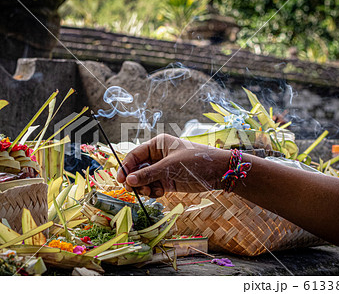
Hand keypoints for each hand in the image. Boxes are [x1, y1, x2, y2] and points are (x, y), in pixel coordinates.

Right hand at [116, 134, 230, 196]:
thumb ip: (149, 174)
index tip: (120, 180)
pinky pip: (153, 187)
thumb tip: (129, 180)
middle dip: (134, 179)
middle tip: (132, 189)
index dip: (126, 167)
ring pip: (144, 180)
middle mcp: (158, 156)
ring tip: (150, 191)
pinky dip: (153, 191)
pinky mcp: (168, 181)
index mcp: (157, 145)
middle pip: (137, 169)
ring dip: (144, 187)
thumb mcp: (171, 166)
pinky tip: (159, 193)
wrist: (218, 172)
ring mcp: (163, 169)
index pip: (135, 155)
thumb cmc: (196, 161)